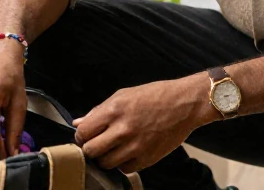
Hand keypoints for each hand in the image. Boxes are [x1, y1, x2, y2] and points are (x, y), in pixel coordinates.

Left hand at [73, 75, 217, 173]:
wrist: (184, 104)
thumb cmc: (155, 96)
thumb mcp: (123, 95)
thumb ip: (98, 110)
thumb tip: (78, 122)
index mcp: (114, 111)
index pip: (83, 133)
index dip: (81, 135)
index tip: (86, 135)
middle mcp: (123, 130)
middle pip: (91, 151)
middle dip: (90, 148)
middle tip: (98, 143)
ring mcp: (135, 146)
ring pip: (105, 163)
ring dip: (105, 157)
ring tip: (113, 148)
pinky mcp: (147, 159)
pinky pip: (124, 169)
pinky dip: (123, 163)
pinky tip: (128, 152)